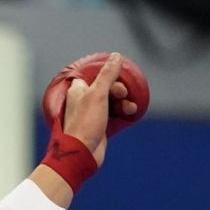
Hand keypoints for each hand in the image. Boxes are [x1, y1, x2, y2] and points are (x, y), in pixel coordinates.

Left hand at [61, 51, 136, 168]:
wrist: (82, 153)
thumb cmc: (85, 123)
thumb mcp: (98, 94)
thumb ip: (107, 75)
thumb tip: (116, 56)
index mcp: (78, 90)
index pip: (94, 74)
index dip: (107, 74)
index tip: (117, 77)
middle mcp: (83, 100)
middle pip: (106, 87)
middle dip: (119, 89)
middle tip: (123, 94)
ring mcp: (92, 114)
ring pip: (112, 101)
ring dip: (124, 102)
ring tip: (130, 108)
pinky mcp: (99, 126)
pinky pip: (114, 114)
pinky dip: (123, 112)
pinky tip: (131, 113)